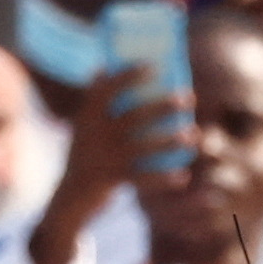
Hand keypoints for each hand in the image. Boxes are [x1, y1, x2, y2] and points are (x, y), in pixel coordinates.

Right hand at [63, 66, 196, 200]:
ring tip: (192, 135)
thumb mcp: (85, 128)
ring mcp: (102, 158)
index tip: (154, 66)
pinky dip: (163, 179)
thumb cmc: (86, 155)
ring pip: (141, 147)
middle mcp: (93, 135)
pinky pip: (141, 179)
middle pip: (132, 117)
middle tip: (188, 97)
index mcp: (87, 118)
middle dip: (162, 106)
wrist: (70, 197)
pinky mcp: (109, 180)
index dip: (127, 76)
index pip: (105, 91)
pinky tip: (183, 176)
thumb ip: (94, 102)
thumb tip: (104, 67)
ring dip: (169, 141)